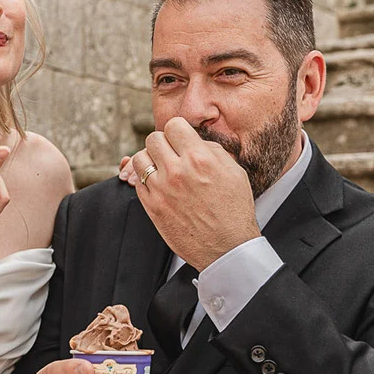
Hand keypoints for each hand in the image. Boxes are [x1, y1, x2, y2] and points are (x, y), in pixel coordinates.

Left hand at [128, 117, 259, 270]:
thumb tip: (195, 140)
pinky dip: (146, 180)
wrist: (227, 248)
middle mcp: (177, 171)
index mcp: (199, 159)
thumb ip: (213, 150)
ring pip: (139, 159)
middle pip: (152, 139)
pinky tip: (160, 186)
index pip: (173, 125)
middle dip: (163, 143)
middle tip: (172, 154)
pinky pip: (138, 182)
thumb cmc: (234, 211)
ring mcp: (161, 190)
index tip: (181, 140)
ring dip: (150, 160)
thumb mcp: (235, 172)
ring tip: (162, 168)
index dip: (178, 131)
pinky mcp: (152, 207)